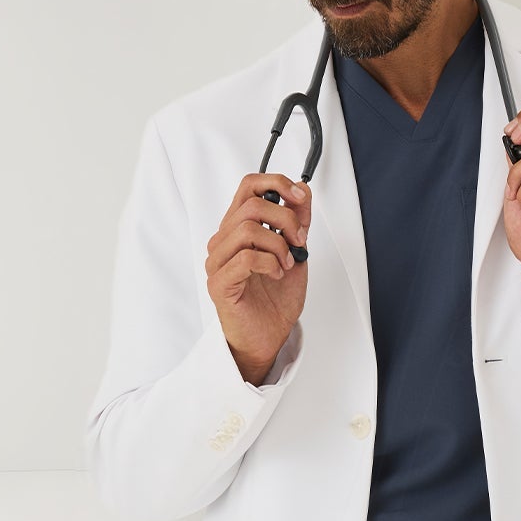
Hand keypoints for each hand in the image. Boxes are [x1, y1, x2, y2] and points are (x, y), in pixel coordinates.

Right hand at [209, 174, 310, 384]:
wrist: (268, 337)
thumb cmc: (275, 299)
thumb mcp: (296, 252)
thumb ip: (297, 222)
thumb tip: (302, 191)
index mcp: (238, 229)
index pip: (249, 187)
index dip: (277, 183)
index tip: (300, 197)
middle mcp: (224, 241)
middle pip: (252, 205)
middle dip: (286, 219)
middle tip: (299, 241)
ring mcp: (218, 262)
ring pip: (248, 229)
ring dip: (278, 245)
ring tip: (286, 263)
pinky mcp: (220, 283)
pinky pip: (246, 257)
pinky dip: (270, 262)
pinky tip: (276, 274)